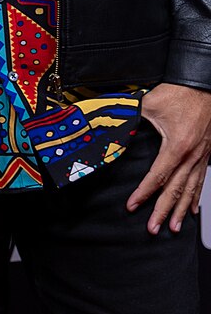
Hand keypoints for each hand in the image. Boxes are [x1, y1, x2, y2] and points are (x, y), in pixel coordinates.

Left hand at [127, 83, 210, 233]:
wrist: (204, 85)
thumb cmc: (179, 93)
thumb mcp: (149, 104)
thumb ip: (130, 117)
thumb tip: (111, 125)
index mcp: (177, 146)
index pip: (158, 176)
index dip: (144, 193)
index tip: (132, 206)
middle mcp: (192, 156)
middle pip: (176, 190)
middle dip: (164, 211)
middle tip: (154, 228)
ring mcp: (202, 157)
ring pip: (191, 190)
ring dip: (182, 211)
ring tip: (175, 228)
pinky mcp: (207, 154)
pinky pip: (201, 181)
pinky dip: (196, 198)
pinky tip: (193, 211)